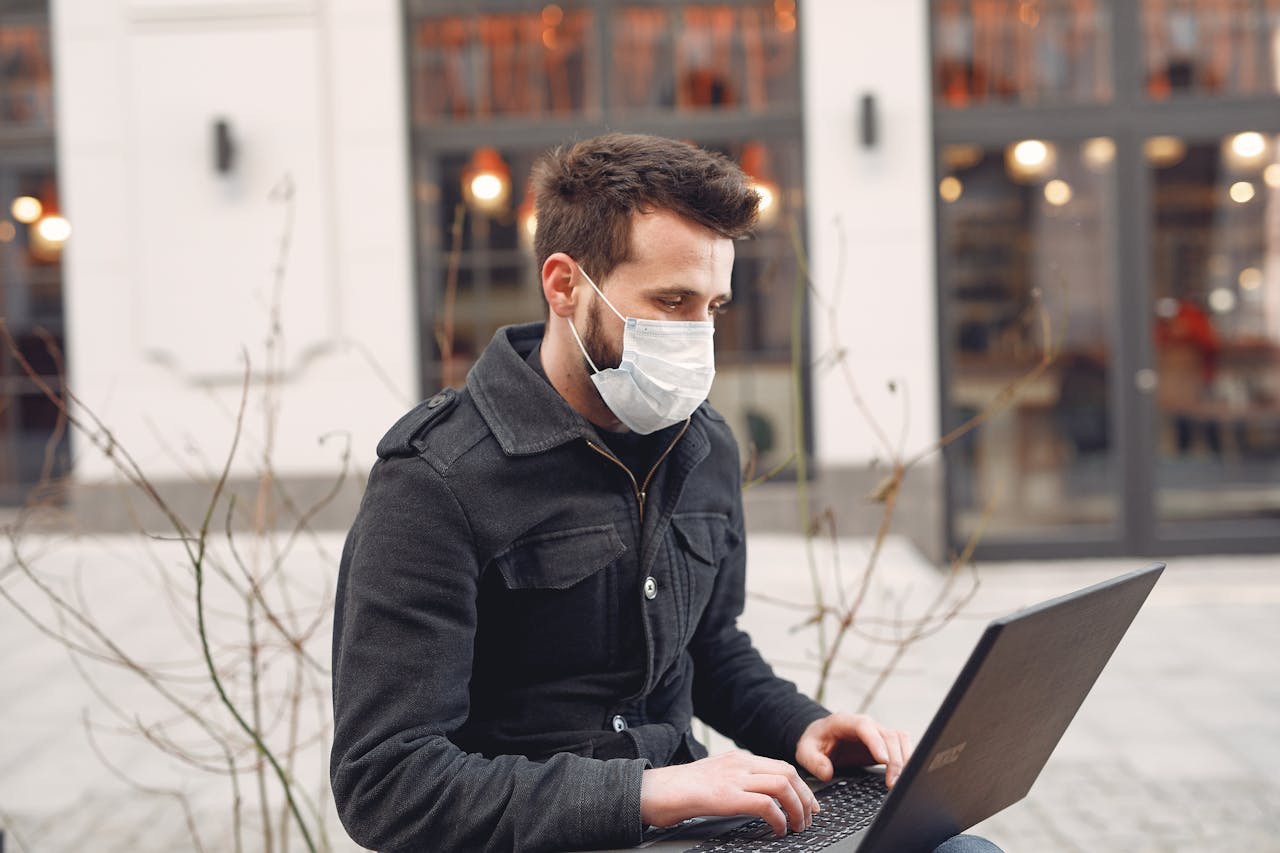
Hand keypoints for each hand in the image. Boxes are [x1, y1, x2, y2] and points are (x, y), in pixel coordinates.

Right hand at [640, 751, 819, 836]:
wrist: (652, 790)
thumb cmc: (679, 791)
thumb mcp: (714, 778)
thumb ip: (735, 782)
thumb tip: (760, 800)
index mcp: (738, 758)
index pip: (781, 766)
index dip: (801, 787)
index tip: (809, 805)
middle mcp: (739, 763)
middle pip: (788, 773)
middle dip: (806, 797)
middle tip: (809, 818)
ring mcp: (733, 778)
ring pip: (783, 785)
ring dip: (797, 809)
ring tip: (796, 826)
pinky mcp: (726, 796)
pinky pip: (766, 804)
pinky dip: (779, 818)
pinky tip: (778, 830)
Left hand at [795, 712, 912, 787]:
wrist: (821, 737)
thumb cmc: (814, 742)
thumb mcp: (805, 750)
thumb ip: (813, 760)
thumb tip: (827, 772)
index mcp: (845, 721)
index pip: (864, 727)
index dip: (875, 742)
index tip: (883, 760)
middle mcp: (865, 724)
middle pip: (887, 735)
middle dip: (894, 759)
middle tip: (893, 782)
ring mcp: (877, 732)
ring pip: (899, 739)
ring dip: (904, 759)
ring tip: (901, 781)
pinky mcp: (884, 743)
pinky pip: (902, 746)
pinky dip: (907, 758)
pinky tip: (906, 775)